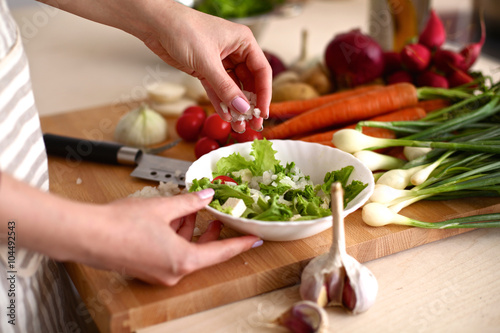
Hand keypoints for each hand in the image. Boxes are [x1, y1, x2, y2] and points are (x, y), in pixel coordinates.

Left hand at [39, 0, 271, 131]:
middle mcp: (235, 51)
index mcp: (243, 42)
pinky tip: (226, 116)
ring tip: (238, 126)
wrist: (156, 25)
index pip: (261, 71)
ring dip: (235, 107)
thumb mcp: (207, 62)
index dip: (264, 93)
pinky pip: (218, 90)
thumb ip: (226, 88)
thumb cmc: (183, 30)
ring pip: (233, 88)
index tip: (262, 112)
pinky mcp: (205, 70)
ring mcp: (220, 62)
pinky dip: (221, 103)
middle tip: (252, 123)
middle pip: (249, 82)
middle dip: (250, 104)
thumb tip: (242, 108)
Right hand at [81, 188, 261, 285]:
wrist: (88, 235)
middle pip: (202, 252)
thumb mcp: (164, 208)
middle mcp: (173, 272)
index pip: (221, 252)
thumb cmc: (121, 225)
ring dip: (189, 231)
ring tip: (189, 209)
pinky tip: (172, 218)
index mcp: (183, 260)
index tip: (254, 240)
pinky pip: (169, 253)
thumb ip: (189, 202)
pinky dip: (175, 237)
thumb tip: (206, 196)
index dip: (240, 244)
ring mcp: (158, 273)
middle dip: (209, 232)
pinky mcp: (146, 269)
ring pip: (184, 251)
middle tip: (217, 216)